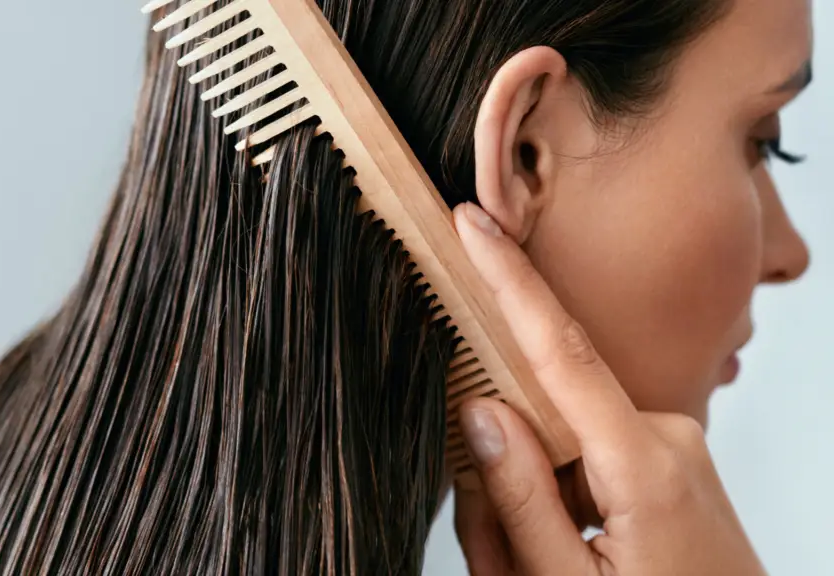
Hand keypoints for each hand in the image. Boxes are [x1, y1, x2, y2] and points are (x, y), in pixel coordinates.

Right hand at [449, 201, 765, 575]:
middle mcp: (667, 438)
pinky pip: (591, 457)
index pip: (561, 351)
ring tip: (537, 568)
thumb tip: (481, 409)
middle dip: (502, 468)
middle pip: (546, 416)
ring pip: (564, 443)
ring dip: (532, 497)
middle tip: (498, 553)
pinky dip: (560, 498)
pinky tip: (565, 551)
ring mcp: (674, 448)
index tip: (474, 222)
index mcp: (643, 465)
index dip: (510, 279)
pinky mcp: (670, 461)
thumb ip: (518, 496)